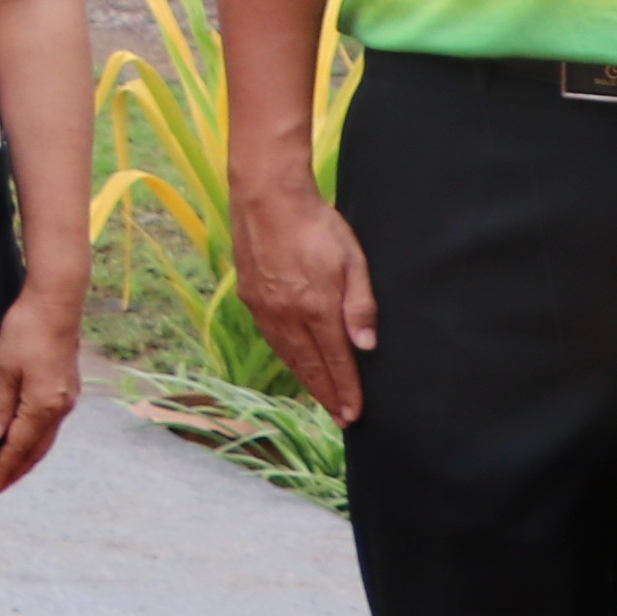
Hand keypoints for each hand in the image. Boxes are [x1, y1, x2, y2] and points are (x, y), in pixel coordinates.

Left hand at [0, 280, 85, 492]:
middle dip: (18, 467)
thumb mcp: (3, 369)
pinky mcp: (69, 388)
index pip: (20, 445)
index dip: (5, 466)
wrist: (56, 305)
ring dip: (30, 455)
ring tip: (14, 468)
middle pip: (37, 448)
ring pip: (47, 437)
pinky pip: (52, 423)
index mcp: (43, 405)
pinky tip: (30, 438)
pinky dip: (39, 437)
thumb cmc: (26, 331)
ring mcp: (68, 398)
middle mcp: (60, 407)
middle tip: (0, 484)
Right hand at [229, 170, 374, 426]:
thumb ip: (360, 305)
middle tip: (340, 417)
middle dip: (326, 394)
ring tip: (320, 397)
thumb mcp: (352, 260)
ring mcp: (265, 308)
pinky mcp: (250, 296)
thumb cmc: (317, 225)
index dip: (346, 389)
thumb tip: (366, 346)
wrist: (268, 198)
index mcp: (316, 308)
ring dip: (305, 380)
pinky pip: (272, 338)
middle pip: (309, 366)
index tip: (354, 414)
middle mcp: (287, 315)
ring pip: (287, 355)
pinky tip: (294, 362)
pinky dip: (286, 357)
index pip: (336, 360)